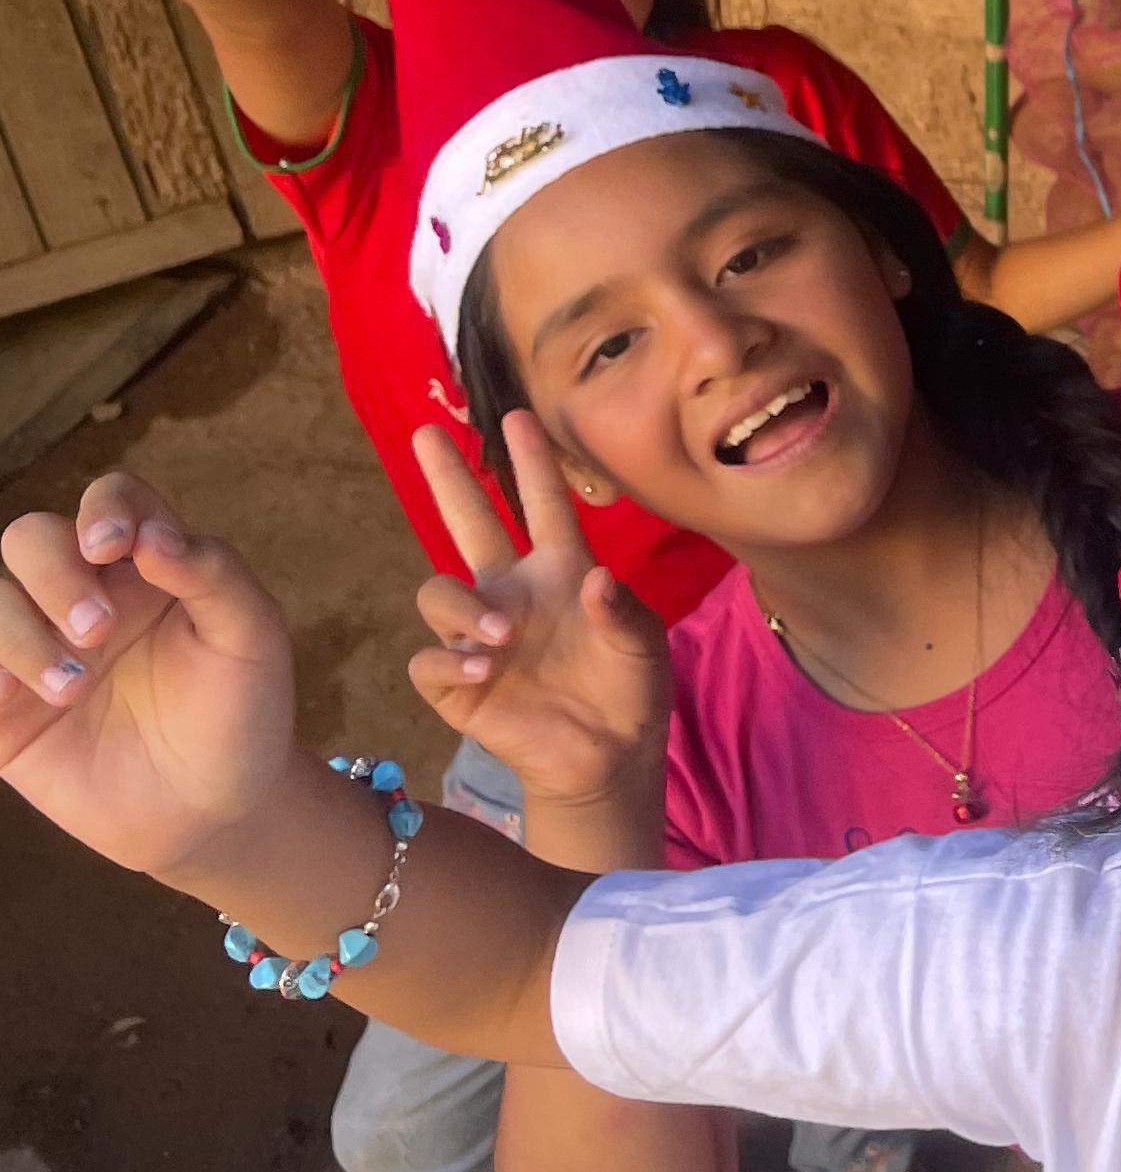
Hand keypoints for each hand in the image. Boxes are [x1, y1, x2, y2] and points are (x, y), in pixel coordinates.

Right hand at [0, 471, 298, 879]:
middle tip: (97, 632)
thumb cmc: (241, 710)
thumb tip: (154, 536)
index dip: (104, 507)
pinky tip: (11, 698)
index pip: (114, 501)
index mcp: (148, 564)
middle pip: (31, 539)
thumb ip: (212, 575)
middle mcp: (85, 593)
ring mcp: (37, 647)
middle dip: (54, 576)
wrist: (211, 808)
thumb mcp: (251, 639)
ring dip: (20, 635)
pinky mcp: (4, 708)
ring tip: (75, 691)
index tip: (112, 545)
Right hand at [407, 419, 666, 817]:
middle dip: (448, 478)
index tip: (518, 416)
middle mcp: (511, 593)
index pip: (541, 505)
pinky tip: (485, 669)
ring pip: (436, 592)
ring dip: (463, 608)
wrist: (608, 756)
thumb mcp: (644, 646)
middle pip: (469, 524)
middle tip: (426, 433)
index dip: (531, 462)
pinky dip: (449, 659)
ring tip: (503, 635)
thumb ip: (624, 613)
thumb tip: (595, 582)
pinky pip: (427, 659)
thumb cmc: (629, 690)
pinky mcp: (456, 684)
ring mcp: (479, 637)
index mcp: (560, 573)